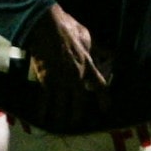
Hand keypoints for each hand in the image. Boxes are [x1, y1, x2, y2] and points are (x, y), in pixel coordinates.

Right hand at [24, 4, 109, 126]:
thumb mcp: (86, 36)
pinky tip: (42, 118)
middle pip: (79, 101)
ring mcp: (60, 79)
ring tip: (60, 124)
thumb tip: (108, 51)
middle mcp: (76, 76)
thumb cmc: (67, 27)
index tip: (105, 109)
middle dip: (78, 113)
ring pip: (62, 104)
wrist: (47, 26)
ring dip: (61, 116)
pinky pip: (45, 99)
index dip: (103, 98)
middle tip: (76, 122)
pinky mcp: (46, 79)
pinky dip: (43, 110)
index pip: (99, 85)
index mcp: (87, 65)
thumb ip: (97, 47)